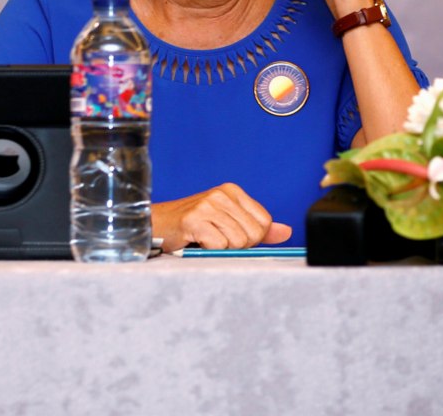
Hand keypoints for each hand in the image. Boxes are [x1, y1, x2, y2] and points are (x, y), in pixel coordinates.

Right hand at [155, 183, 291, 249]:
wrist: (156, 226)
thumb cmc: (192, 226)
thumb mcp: (228, 222)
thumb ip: (258, 228)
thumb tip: (287, 232)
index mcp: (233, 191)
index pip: (264, 222)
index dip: (252, 238)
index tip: (231, 236)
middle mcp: (222, 194)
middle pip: (253, 234)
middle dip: (237, 246)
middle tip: (216, 240)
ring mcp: (208, 205)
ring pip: (237, 242)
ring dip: (221, 249)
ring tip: (205, 240)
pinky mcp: (194, 219)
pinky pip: (219, 246)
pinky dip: (209, 250)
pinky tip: (196, 242)